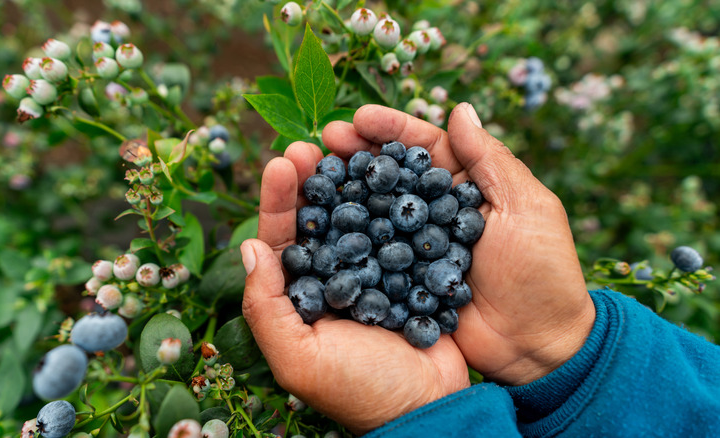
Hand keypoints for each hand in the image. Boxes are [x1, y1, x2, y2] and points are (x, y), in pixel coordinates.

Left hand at [240, 142, 468, 433]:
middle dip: (310, 179)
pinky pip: (398, 227)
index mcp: (300, 296)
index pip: (282, 240)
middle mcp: (332, 277)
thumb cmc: (360, 390)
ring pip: (356, 215)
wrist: (430, 408)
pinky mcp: (409, 269)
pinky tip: (391, 170)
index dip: (279, 201)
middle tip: (309, 143)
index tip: (281, 162)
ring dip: (349, 180)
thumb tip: (250, 247)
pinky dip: (393, 198)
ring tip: (347, 145)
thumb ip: (265, 307)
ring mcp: (372, 270)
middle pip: (317, 218)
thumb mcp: (300, 358)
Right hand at [322, 103, 595, 385]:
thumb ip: (491, 160)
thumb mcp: (526, 208)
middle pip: (391, 173)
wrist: (536, 347)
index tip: (358, 118)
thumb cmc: (543, 273)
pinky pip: (370, 255)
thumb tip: (460, 108)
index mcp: (467, 186)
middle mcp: (436, 211)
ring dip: (343, 190)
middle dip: (358, 153)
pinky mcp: (402, 281)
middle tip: (324, 140)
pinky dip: (345, 239)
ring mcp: (415, 247)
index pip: (425, 147)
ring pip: (374, 210)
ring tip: (310, 173)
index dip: (392, 130)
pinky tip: (319, 224)